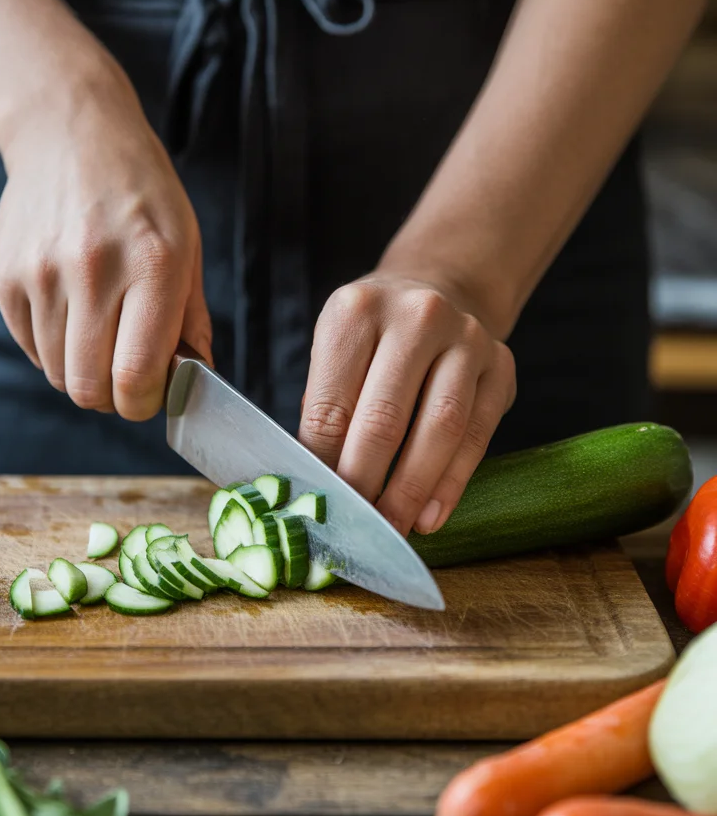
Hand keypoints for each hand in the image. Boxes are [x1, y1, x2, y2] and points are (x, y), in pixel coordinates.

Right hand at [0, 57, 211, 418]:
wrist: (70, 134)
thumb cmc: (141, 193)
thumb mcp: (187, 244)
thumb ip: (192, 318)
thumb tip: (197, 377)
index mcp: (153, 264)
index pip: (136, 374)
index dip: (144, 402)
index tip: (150, 394)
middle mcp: (93, 269)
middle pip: (89, 387)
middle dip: (112, 398)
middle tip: (126, 377)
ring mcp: (41, 273)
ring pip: (58, 374)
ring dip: (82, 370)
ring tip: (101, 334)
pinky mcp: (6, 276)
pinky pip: (31, 348)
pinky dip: (54, 348)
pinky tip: (72, 313)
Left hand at [299, 272, 515, 535]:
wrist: (438, 288)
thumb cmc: (373, 335)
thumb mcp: (336, 349)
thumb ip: (325, 409)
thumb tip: (314, 484)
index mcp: (357, 310)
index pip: (332, 404)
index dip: (323, 463)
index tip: (319, 502)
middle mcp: (416, 316)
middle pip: (385, 418)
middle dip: (365, 481)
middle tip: (353, 525)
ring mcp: (466, 338)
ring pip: (440, 428)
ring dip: (412, 489)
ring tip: (392, 527)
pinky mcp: (501, 366)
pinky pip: (477, 435)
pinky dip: (451, 484)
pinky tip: (430, 515)